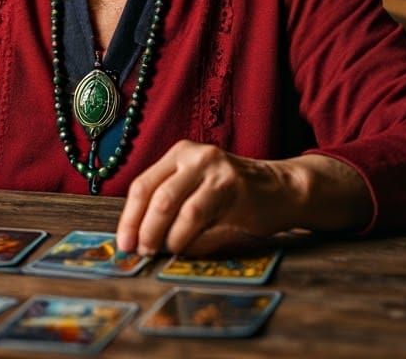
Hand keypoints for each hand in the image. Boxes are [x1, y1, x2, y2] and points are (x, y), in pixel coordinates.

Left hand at [116, 140, 294, 256]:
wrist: (281, 189)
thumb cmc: (234, 196)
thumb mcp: (196, 191)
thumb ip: (170, 208)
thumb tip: (138, 240)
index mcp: (179, 154)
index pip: (142, 186)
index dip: (129, 218)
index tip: (124, 244)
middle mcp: (195, 156)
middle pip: (156, 196)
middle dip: (144, 230)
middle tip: (142, 252)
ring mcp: (215, 169)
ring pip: (176, 207)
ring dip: (166, 237)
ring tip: (165, 251)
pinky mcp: (233, 187)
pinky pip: (199, 216)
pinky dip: (188, 238)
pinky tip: (187, 247)